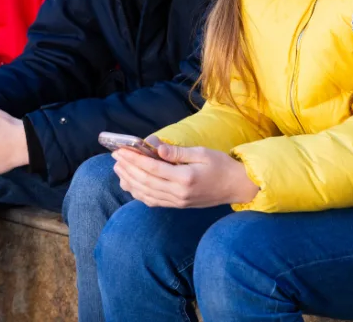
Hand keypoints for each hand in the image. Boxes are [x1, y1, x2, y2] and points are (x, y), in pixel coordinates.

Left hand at [112, 137, 258, 207]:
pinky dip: (139, 193)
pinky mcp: (178, 205)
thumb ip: (178, 152)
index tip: (120, 150)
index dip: (133, 160)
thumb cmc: (222, 166)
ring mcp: (178, 202)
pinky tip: (130, 185)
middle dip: (127, 169)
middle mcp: (179, 193)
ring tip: (118, 169)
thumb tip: (156, 147)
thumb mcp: (202, 152)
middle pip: (145, 182)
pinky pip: (153, 201)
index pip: (152, 169)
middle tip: (115, 157)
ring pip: (146, 193)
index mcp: (185, 178)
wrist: (237, 187)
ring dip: (129, 181)